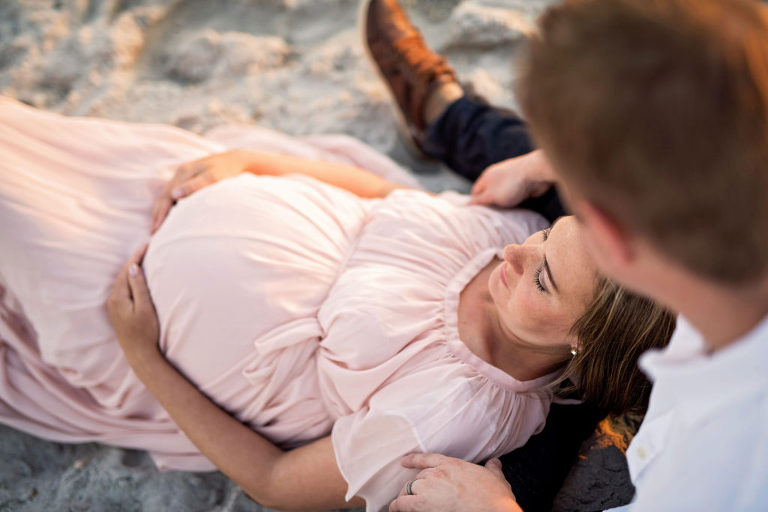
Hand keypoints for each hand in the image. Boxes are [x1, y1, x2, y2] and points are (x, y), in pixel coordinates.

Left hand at [107, 243, 160, 364]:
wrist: (140, 355)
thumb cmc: (145, 332)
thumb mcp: (145, 308)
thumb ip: (139, 287)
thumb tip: (134, 268)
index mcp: (119, 297)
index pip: (128, 270)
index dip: (137, 256)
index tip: (147, 244)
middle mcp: (113, 300)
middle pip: (123, 274)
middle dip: (134, 260)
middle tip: (146, 248)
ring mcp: (115, 307)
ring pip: (123, 282)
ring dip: (132, 270)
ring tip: (142, 259)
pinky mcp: (119, 312)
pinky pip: (124, 289)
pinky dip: (131, 280)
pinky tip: (137, 279)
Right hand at [151, 149, 256, 232]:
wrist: (237, 161)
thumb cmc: (227, 171)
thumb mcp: (212, 177)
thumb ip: (194, 186)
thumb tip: (174, 195)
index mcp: (184, 172)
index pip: (167, 196)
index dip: (161, 213)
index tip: (157, 229)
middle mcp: (180, 174)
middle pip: (163, 197)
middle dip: (157, 215)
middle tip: (153, 233)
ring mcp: (184, 177)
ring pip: (167, 197)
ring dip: (161, 212)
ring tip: (157, 228)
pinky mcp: (189, 181)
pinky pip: (174, 196)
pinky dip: (169, 208)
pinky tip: (168, 218)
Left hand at [389, 454, 521, 511]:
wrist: (493, 511)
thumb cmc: (496, 498)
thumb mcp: (496, 478)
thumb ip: (492, 469)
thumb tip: (495, 463)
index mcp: (453, 464)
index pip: (428, 458)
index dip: (413, 460)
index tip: (404, 461)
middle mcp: (438, 473)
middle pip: (418, 477)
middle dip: (417, 486)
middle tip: (416, 495)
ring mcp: (429, 488)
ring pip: (408, 488)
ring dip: (406, 496)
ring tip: (403, 504)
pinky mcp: (422, 504)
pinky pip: (401, 503)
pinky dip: (397, 506)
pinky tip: (395, 509)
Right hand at [469, 151, 553, 207]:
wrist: (536, 173)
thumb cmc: (511, 184)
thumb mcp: (491, 195)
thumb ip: (479, 200)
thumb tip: (467, 204)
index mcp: (486, 177)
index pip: (475, 192)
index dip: (475, 203)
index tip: (477, 215)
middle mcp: (496, 176)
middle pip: (489, 193)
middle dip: (489, 204)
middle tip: (490, 218)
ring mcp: (509, 178)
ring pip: (501, 194)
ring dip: (502, 203)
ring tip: (503, 215)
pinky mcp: (521, 182)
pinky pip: (513, 194)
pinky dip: (513, 201)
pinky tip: (515, 208)